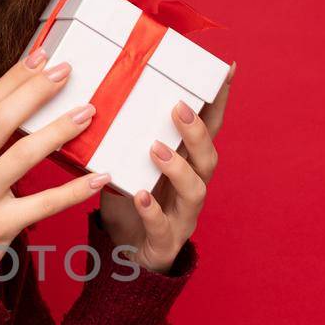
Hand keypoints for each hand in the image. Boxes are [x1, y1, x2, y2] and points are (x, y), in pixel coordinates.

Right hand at [0, 49, 113, 285]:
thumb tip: (26, 101)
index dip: (15, 77)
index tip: (43, 54)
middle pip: (1, 119)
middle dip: (36, 91)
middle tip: (68, 71)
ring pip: (23, 156)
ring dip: (59, 131)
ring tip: (89, 113)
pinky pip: (44, 204)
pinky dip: (75, 190)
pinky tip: (100, 177)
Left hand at [98, 63, 233, 272]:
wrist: (122, 255)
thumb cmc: (127, 202)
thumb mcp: (125, 163)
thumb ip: (122, 135)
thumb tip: (98, 92)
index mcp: (186, 164)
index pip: (208, 128)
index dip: (218, 101)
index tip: (225, 69)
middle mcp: (191, 187)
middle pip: (208, 157)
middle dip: (196, 131)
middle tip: (178, 107)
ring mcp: (182, 216)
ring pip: (195, 191)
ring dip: (178, 168)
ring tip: (156, 150)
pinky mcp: (164, 241)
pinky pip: (162, 226)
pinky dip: (152, 210)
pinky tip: (139, 196)